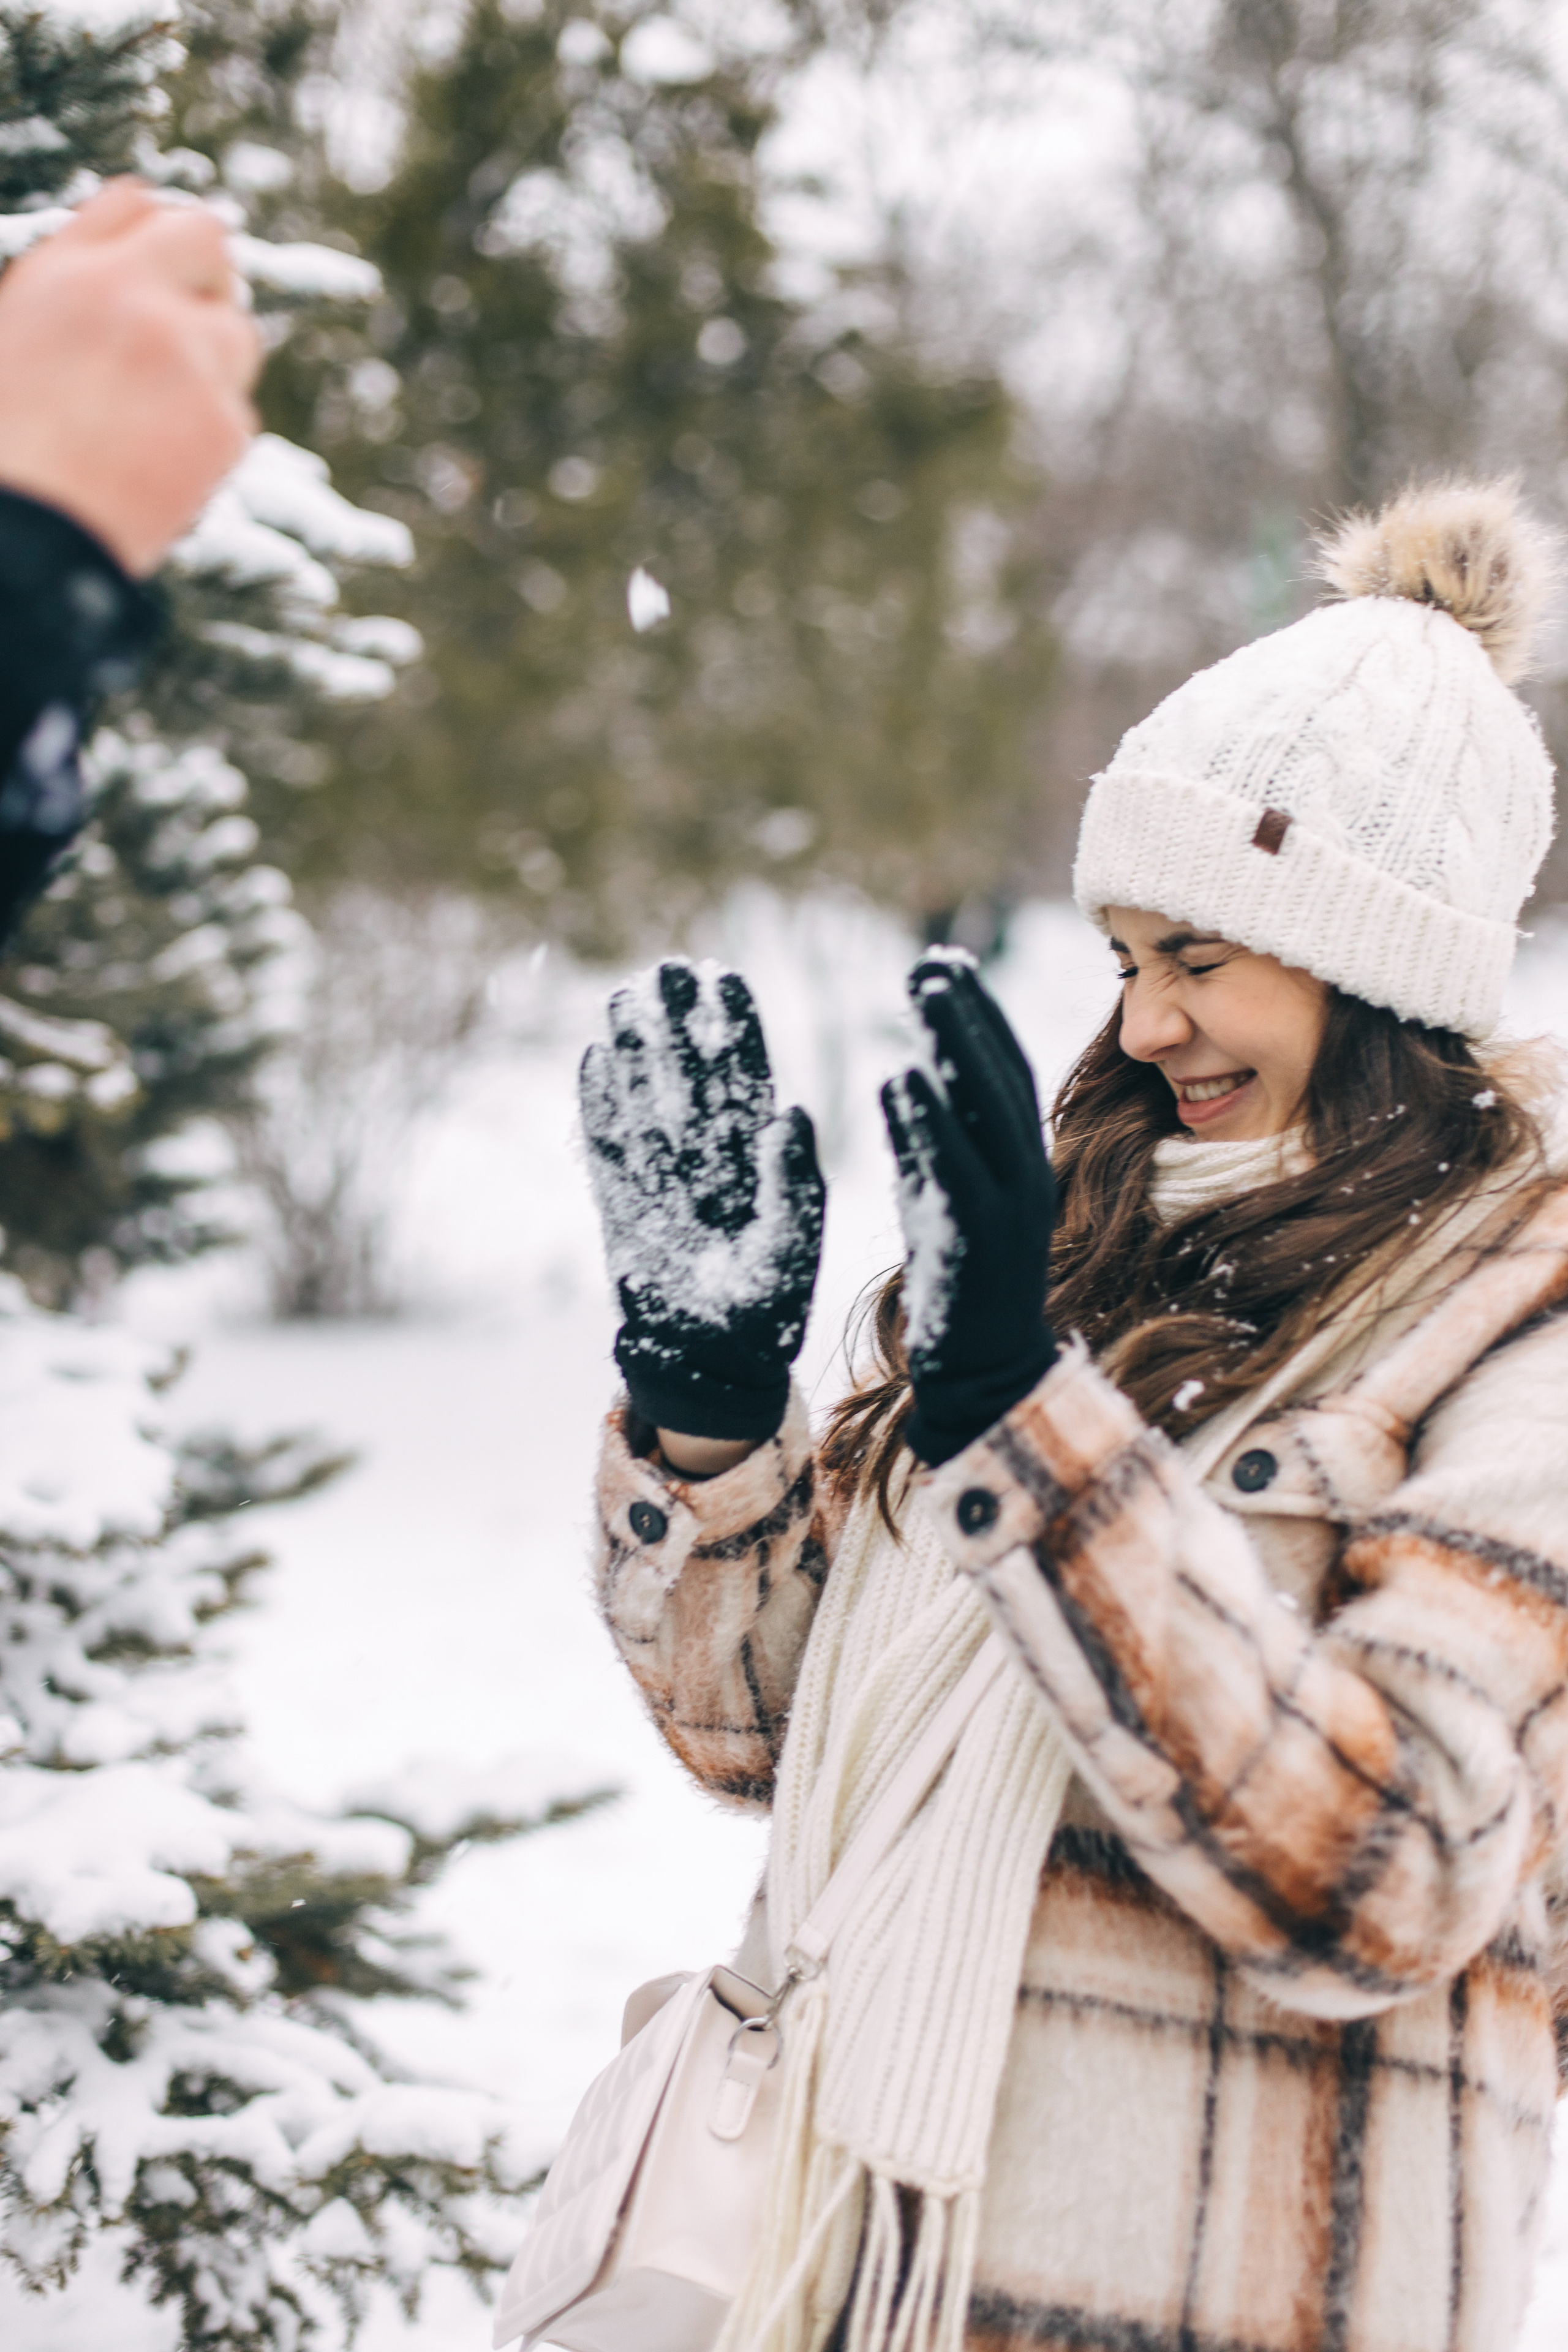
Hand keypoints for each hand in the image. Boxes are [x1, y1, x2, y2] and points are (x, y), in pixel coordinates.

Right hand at [0, 180, 260, 575]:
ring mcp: (185, 355)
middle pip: (205, 237)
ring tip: (164, 414)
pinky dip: (211, 435)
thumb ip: (72, 301)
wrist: (28, 538)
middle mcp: (130, 296)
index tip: (163, 268)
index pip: (134, 205)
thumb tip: (125, 279)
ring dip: (216, 361)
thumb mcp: (15, 345)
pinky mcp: (223, 421)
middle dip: (208, 274)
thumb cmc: (9, 453)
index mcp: (65, 274)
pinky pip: (237, 412)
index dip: (152, 236)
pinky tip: (165, 468)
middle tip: (196, 319)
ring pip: (237, 331)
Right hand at [580, 958, 825, 1443]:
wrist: (712, 1365)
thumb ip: (794, 1181)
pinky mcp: (622, 1204)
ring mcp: (661, 1179)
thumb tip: (789, 1110)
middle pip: (690, 1076)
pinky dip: (598, 1105)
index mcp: (757, 1160)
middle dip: (679, 1024)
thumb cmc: (765, 1312)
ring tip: (623, 994)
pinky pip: (607, 1145)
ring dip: (636, 1050)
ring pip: (647, 1100)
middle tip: (666, 968)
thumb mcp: (793, 1246)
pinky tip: (591, 1058)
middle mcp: (708, 1160)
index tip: (723, 977)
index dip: (733, 1029)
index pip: (743, 1078)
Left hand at [881, 950, 1057, 1465]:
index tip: (945, 965)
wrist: (985, 1372)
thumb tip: (905, 1075)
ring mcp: (1009, 1203)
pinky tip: (900, 1076)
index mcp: (1020, 1158)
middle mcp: (1026, 1171)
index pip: (1005, 1071)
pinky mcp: (979, 1237)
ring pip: (987, 1109)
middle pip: (1001, 1074)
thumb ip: (929, 1141)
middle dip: (969, 1013)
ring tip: (922, 988)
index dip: (978, 1016)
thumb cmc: (959, 1281)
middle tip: (931, 960)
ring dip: (954, 1044)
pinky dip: (930, 1120)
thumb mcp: (941, 1196)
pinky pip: (955, 1167)